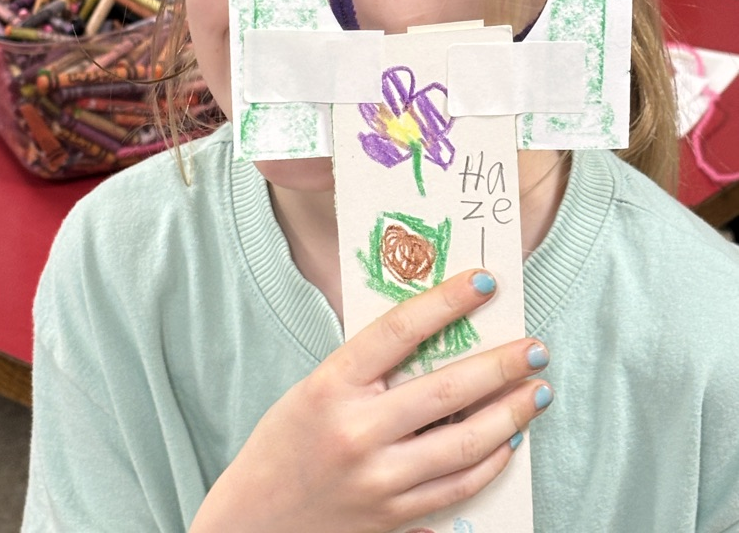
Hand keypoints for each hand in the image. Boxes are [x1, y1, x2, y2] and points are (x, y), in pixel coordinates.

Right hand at [190, 268, 552, 532]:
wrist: (253, 524)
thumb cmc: (284, 445)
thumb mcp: (314, 389)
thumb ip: (368, 367)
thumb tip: (437, 334)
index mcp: (331, 387)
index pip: (399, 331)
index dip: (446, 302)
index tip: (484, 282)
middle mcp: (357, 434)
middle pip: (446, 391)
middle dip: (501, 365)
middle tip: (535, 348)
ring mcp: (378, 483)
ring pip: (464, 445)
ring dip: (511, 415)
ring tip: (537, 392)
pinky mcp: (394, 520)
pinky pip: (457, 489)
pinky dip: (490, 463)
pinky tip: (509, 441)